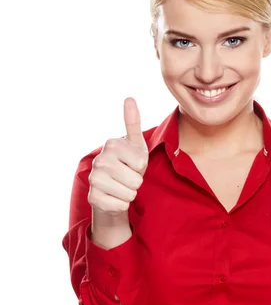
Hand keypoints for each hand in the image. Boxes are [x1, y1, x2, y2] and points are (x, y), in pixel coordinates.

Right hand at [88, 98, 148, 216]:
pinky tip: (114, 197)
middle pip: (136, 180)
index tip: (132, 164)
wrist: (113, 188)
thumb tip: (129, 98)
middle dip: (137, 182)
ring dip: (130, 194)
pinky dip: (121, 205)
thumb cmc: (128, 164)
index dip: (142, 167)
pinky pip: (120, 206)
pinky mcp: (93, 197)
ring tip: (121, 186)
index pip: (141, 162)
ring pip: (129, 194)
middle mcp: (99, 160)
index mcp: (111, 144)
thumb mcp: (136, 144)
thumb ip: (133, 123)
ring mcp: (94, 179)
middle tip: (127, 177)